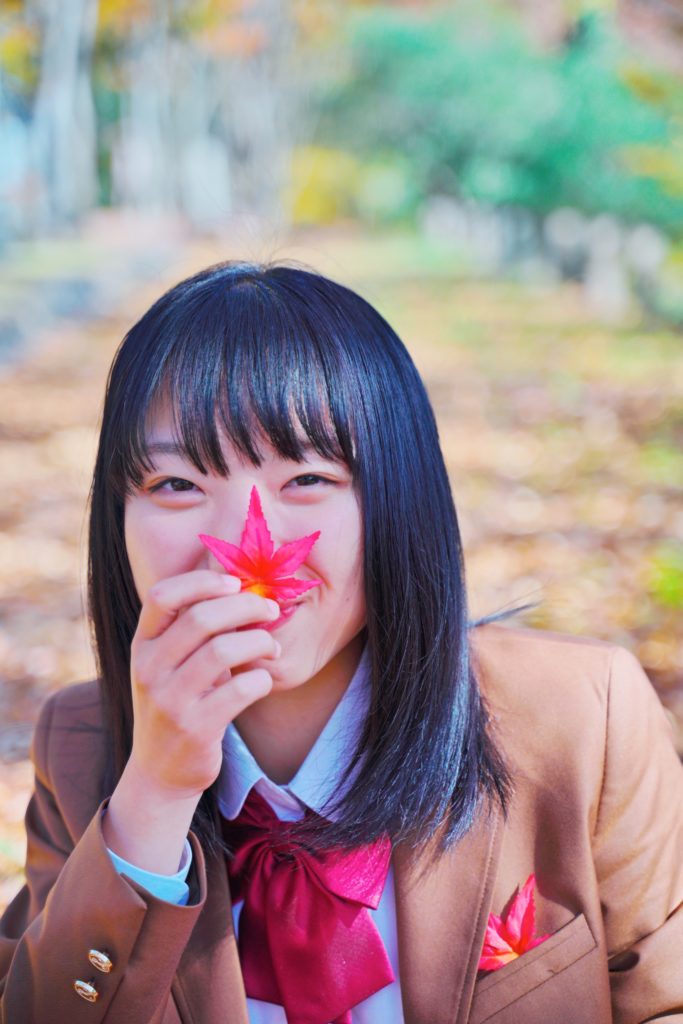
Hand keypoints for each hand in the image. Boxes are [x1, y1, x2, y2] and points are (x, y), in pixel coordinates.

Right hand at [128, 569, 279, 800]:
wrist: (161, 771)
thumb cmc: (178, 702)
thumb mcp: (170, 663)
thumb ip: (193, 628)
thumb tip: (244, 584)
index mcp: (143, 645)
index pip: (161, 596)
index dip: (202, 581)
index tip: (235, 582)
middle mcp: (149, 669)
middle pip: (201, 617)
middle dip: (246, 606)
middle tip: (270, 610)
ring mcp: (169, 701)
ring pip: (223, 650)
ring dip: (259, 641)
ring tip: (272, 647)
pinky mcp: (195, 728)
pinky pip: (240, 689)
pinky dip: (261, 678)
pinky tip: (263, 680)